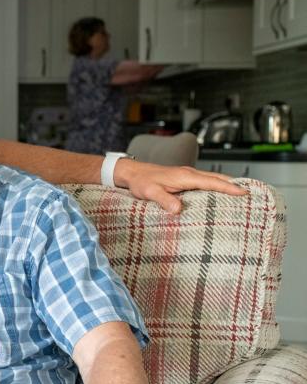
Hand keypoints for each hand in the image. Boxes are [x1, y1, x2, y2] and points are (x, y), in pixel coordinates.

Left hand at [114, 159, 246, 213]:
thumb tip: (179, 210)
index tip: (244, 193)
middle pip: (217, 178)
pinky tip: (219, 193)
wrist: (132, 173)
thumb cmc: (141, 182)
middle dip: (234, 185)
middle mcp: (189, 173)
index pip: (212, 182)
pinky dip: (216, 185)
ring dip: (226, 184)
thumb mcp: (151, 193)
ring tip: (241, 194)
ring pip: (212, 179)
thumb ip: (165, 200)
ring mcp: (187, 175)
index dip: (229, 187)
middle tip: (251, 194)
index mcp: (185, 176)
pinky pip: (205, 181)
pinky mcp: (184, 178)